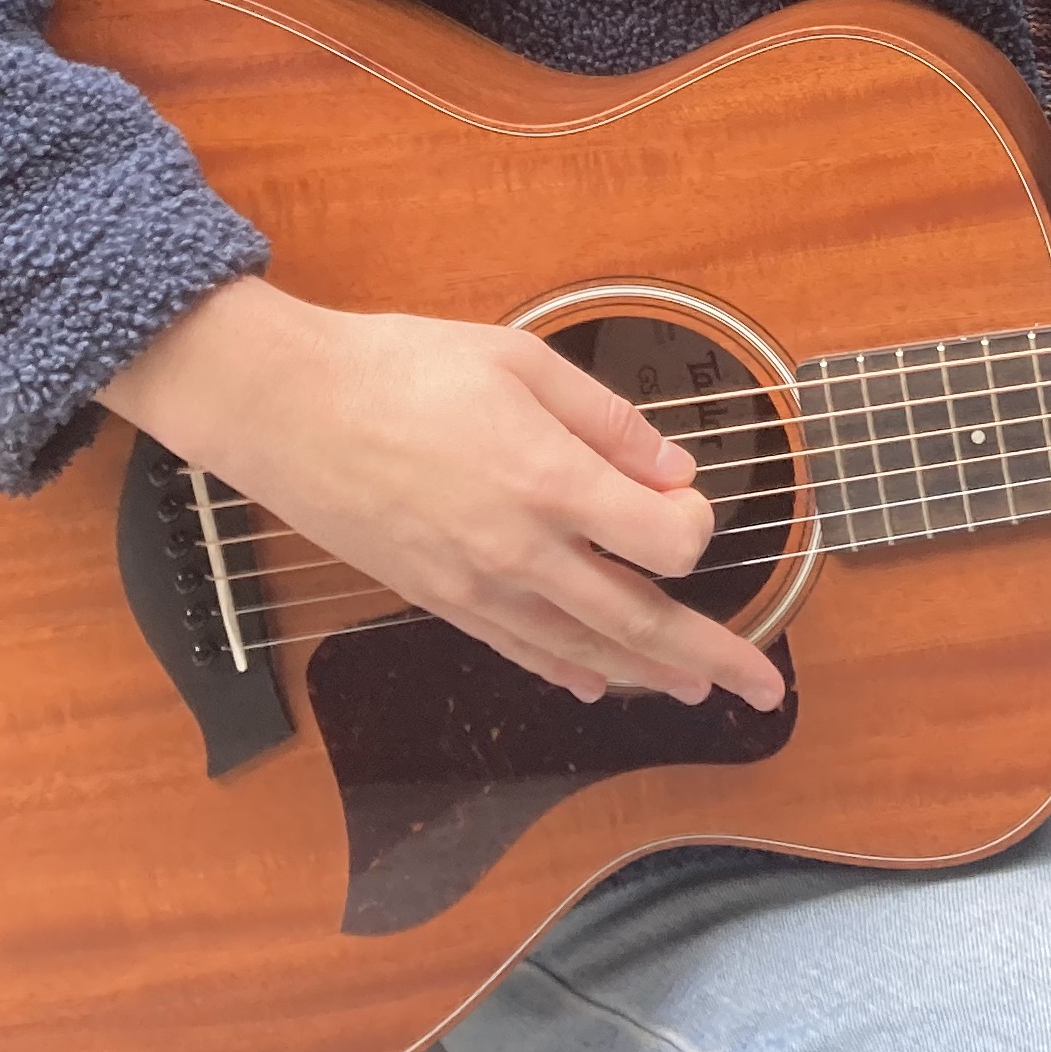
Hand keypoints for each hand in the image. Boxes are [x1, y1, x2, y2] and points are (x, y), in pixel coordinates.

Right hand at [98, 277, 786, 711]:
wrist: (285, 408)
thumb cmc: (398, 368)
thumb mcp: (519, 361)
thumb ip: (607, 420)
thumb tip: (674, 468)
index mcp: (548, 481)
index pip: (665, 540)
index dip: (697, 525)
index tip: (692, 500)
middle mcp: (520, 550)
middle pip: (640, 620)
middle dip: (712, 654)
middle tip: (765, 683)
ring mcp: (476, 586)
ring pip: (585, 649)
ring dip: (650, 674)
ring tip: (700, 690)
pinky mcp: (439, 599)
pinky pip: (520, 650)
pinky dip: (569, 671)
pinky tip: (598, 683)